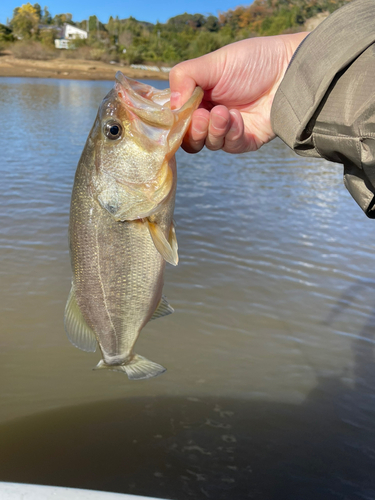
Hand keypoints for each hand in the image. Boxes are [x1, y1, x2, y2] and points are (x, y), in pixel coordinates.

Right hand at [169, 33, 307, 153]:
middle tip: (203, 116)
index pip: (178, 117)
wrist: (290, 70)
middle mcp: (211, 115)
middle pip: (190, 138)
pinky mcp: (245, 141)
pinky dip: (231, 134)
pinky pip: (230, 146)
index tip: (180, 113)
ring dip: (213, 130)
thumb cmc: (253, 61)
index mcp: (199, 97)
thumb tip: (172, 104)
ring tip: (223, 113)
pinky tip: (238, 118)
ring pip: (209, 144)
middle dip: (194, 130)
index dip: (176, 119)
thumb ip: (185, 77)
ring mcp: (228, 130)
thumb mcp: (213, 63)